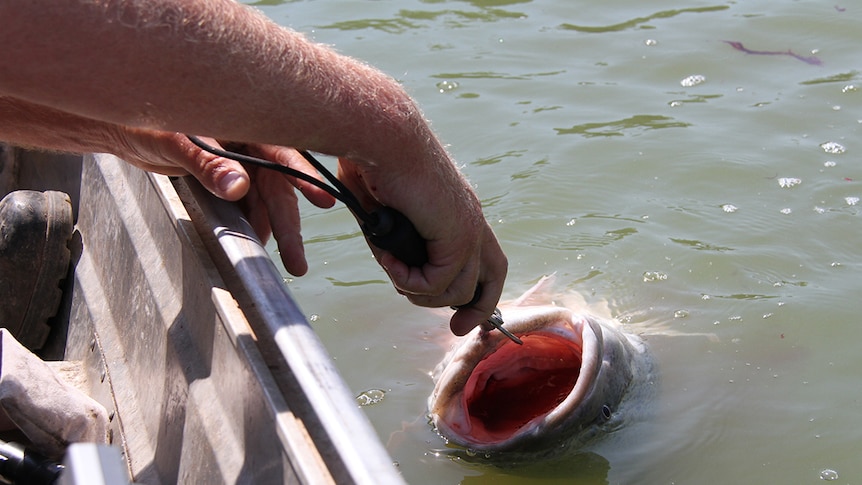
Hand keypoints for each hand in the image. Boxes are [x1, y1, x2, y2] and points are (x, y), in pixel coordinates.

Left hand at [111, 129, 335, 274]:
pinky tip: (256, 242)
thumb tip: (239, 187)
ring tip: (287, 261)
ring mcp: (239, 163)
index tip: (324, 202)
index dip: (304, 178)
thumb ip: (208, 164)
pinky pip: (248, 204)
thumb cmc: (145, 122)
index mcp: (245, 127)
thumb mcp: (176, 141)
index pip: (282, 154)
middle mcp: (249, 145)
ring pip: (265, 201)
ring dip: (274, 229)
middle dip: (290, 226)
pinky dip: (253, 223)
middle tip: (298, 262)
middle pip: (278, 188)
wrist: (120, 129)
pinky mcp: (227, 177)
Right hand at [336, 156, 507, 335]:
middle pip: (493, 278)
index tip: (461, 316)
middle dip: (478, 311)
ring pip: (457, 290)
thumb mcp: (386, 209)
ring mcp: (469, 228)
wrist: (381, 136)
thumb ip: (396, 237)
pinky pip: (439, 283)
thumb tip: (392, 259)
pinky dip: (410, 281)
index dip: (477, 291)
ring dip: (419, 292)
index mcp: (459, 211)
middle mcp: (472, 220)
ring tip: (392, 268)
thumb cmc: (375, 160)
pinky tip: (389, 260)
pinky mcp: (458, 235)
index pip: (484, 259)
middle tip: (458, 330)